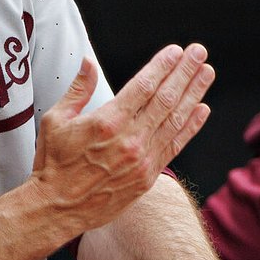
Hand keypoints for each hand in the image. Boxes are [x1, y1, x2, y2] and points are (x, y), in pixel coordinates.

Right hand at [30, 45, 213, 233]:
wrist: (57, 208)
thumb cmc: (52, 163)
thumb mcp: (55, 120)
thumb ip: (78, 90)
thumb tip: (89, 63)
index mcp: (107, 121)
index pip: (143, 86)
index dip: (162, 66)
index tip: (176, 51)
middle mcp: (129, 139)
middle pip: (166, 98)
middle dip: (184, 72)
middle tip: (199, 52)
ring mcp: (142, 159)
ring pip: (175, 120)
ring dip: (194, 94)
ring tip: (207, 73)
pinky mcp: (147, 177)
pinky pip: (175, 146)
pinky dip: (191, 127)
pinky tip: (202, 109)